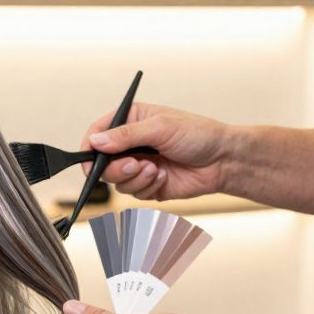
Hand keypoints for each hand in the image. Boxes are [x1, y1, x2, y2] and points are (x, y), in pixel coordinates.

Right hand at [79, 102, 231, 200]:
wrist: (224, 161)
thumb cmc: (199, 135)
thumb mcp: (160, 127)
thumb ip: (125, 135)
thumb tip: (96, 141)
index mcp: (130, 121)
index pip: (97, 133)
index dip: (89, 147)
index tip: (90, 160)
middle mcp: (130, 144)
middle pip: (101, 163)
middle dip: (116, 168)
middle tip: (134, 165)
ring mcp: (137, 165)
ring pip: (116, 181)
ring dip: (135, 178)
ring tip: (156, 170)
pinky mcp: (147, 184)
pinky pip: (133, 192)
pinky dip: (148, 186)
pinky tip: (164, 176)